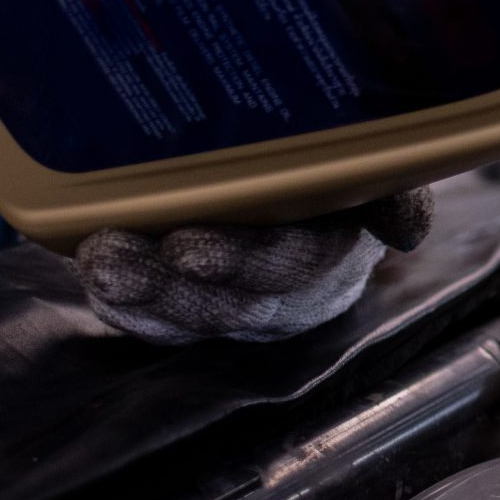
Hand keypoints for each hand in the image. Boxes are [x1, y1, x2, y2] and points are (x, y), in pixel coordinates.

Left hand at [76, 189, 433, 344]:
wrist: (331, 195)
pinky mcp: (204, 312)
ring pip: (194, 319)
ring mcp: (246, 310)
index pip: (299, 265)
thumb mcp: (383, 173)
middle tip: (111, 257)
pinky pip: (168, 326)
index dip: (244, 262)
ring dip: (140, 299)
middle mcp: (294, 297)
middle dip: (169, 286)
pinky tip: (94, 282)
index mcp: (341, 256)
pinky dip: (129, 310)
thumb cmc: (350, 173)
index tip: (189, 248)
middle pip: (235, 303)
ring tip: (94, 264)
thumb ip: (396, 190)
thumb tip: (405, 229)